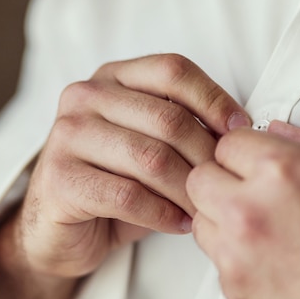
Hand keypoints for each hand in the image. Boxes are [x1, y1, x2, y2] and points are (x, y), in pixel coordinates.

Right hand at [0, 54, 249, 298]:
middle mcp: (85, 96)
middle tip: (225, 181)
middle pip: (167, 118)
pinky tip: (179, 222)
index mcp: (112, 77)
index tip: (240, 130)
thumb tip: (239, 130)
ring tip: (206, 208)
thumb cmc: (116, 181)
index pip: (173, 70)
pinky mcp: (59, 178)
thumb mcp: (150, 142)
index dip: (214, 99)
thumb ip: (183, 126)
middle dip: (206, 155)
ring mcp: (67, 135)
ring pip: (151, 158)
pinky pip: (128, 195)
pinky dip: (164, 213)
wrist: (60, 228)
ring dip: (188, 190)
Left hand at [187, 121, 299, 298]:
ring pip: (201, 220)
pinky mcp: (236, 291)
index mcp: (279, 170)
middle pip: (199, 179)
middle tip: (248, 190)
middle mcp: (250, 211)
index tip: (251, 162)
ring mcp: (238, 256)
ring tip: (261, 226)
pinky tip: (269, 256)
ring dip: (222, 218)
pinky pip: (216, 261)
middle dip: (222, 180)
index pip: (226, 143)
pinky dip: (234, 257)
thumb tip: (273, 131)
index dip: (243, 152)